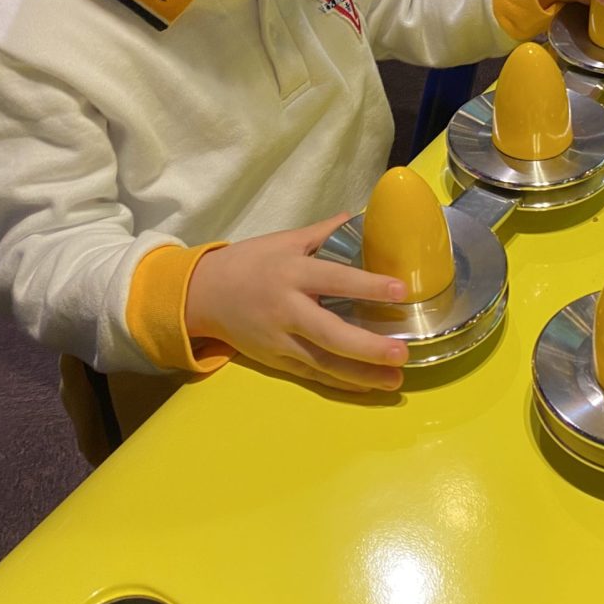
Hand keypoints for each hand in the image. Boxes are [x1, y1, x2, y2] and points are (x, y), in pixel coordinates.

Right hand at [185, 214, 409, 392]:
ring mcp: (279, 340)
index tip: (401, 291)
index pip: (334, 279)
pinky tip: (368, 386)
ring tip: (395, 380)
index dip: (367, 286)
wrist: (202, 295)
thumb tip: (361, 217)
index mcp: (291, 273)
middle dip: (367, 346)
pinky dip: (340, 382)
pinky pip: (312, 374)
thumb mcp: (284, 240)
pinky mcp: (275, 361)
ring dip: (361, 374)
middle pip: (329, 332)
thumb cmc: (249, 262)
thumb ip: (324, 232)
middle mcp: (286, 309)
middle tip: (401, 353)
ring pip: (323, 362)